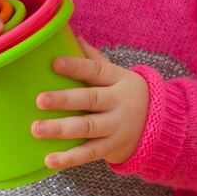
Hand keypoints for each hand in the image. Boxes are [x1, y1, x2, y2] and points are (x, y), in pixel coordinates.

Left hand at [32, 37, 149, 168]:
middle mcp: (118, 103)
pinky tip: (49, 159)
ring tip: (37, 129)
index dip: (76, 67)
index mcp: (118, 79)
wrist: (160, 126)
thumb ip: (94, 59)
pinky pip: (89, 153)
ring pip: (88, 128)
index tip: (54, 63)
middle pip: (90, 99)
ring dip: (61, 129)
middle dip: (64, 100)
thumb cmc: (126, 94)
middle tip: (40, 100)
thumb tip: (72, 35)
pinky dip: (69, 158)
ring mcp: (116, 127)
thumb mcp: (117, 75)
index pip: (96, 71)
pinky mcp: (112, 148)